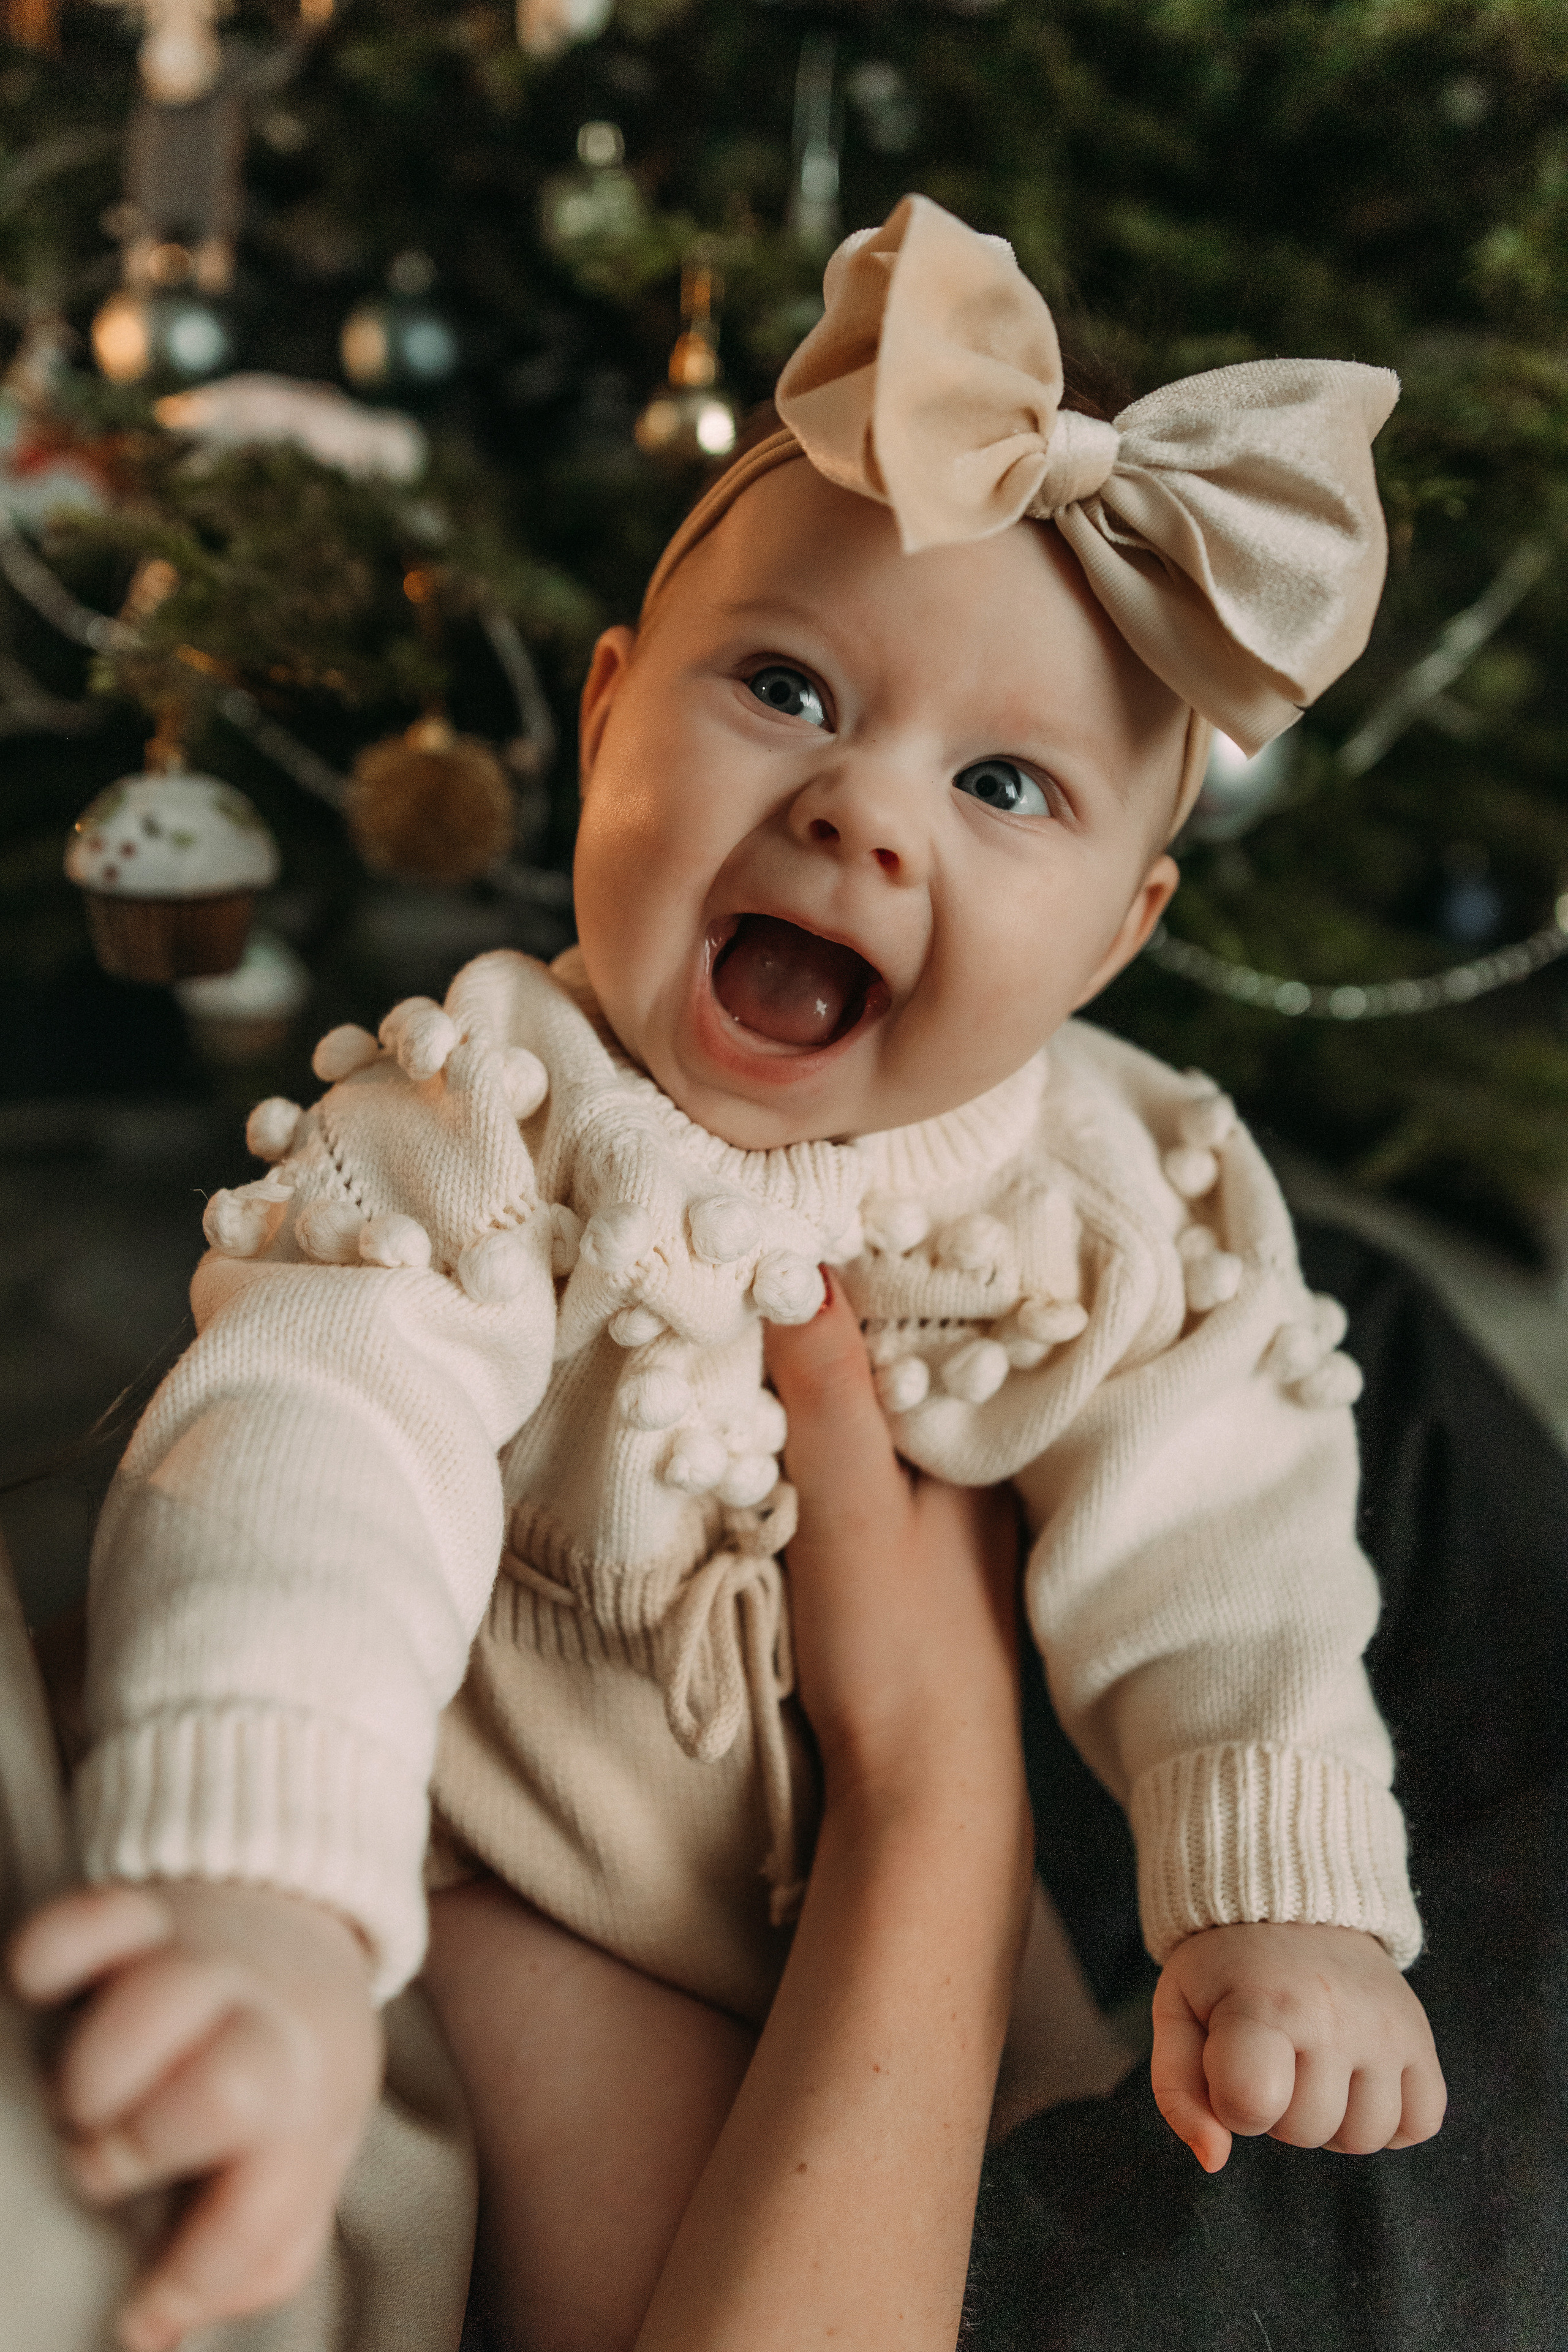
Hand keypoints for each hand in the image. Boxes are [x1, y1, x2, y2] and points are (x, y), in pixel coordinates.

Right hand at [8, 1878, 382, 2351]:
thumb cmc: (287, 2079)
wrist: (301, 1937)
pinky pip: (90, 1921)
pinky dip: (49, 1958)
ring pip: (153, 2007)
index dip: (190, 2278)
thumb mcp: (300, 2165)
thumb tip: (152, 2331)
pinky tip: (45, 1994)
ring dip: (92, 2072)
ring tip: (79, 2099)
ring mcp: (202, 1965)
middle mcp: (262, 2033)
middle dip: (138, 2149)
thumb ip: (249, 2254)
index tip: (140, 2309)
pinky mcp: (143, 1913)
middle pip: (222, 2096)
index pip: (260, 2221)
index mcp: (305, 2114)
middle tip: (105, 2163)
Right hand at [763, 1270, 1025, 1815]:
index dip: (853, 1251)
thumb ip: (831, 1392)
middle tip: (732, 1247)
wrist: (923, 1796)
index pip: (924, 1302)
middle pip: (890, 1346)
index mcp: (981, 1430)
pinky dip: (807, 1426)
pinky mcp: (901, 1545)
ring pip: (867, 1401)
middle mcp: (969, 1455)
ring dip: (807, 1366)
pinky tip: (760, 1414)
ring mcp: (938, 1502)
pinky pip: (853, 1453)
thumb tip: (800, 1265)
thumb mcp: (856, 1507)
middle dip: (819, 1302)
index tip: (777, 1207)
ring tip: (733, 1307)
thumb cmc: (904, 1654)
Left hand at [1151, 1921, 1445, 2172]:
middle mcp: (1332, 2014)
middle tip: (1273, 2057)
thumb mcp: (1178, 2013)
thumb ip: (1178, 2092)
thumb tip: (1213, 2160)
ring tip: (1312, 2068)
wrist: (1292, 1906)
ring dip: (1332, 2121)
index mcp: (1262, 2003)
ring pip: (1365, 2138)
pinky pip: (1420, 2124)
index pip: (1252, 2104)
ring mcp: (1384, 2027)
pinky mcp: (1420, 2036)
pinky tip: (1356, 2080)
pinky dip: (1389, 2120)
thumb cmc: (1225, 1972)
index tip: (1229, 2066)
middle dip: (1279, 2111)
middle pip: (1306, 2131)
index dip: (1232, 2105)